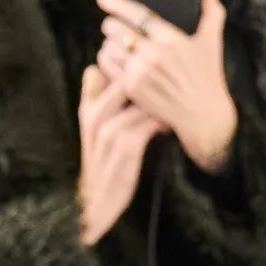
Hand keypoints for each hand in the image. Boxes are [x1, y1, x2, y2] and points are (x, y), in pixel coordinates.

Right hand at [76, 63, 161, 244]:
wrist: (97, 203)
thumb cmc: (105, 162)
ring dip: (158, 101)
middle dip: (147, 77)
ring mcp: (107, 135)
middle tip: (172, 75)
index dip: (129, 64)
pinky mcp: (122, 152)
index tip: (152, 62)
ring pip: (135, 103)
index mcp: (89, 110)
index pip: (103, 71)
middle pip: (122, 82)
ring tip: (177, 99)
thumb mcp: (95, 130)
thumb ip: (94, 99)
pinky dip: (157, 123)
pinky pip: (143, 127)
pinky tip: (169, 124)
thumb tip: (94, 68)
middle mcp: (95, 119)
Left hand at [95, 0, 237, 172]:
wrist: (205, 117)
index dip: (116, 3)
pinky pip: (108, 67)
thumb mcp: (213, 43)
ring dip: (107, 43)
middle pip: (117, 29)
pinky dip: (106, 60)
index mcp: (173, 39)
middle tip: (110, 25)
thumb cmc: (209, 78)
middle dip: (110, 25)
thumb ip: (212, 12)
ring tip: (113, 44)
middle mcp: (155, 55)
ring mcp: (142, 73)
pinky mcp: (132, 89)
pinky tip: (112, 59)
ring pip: (109, 48)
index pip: (137, 14)